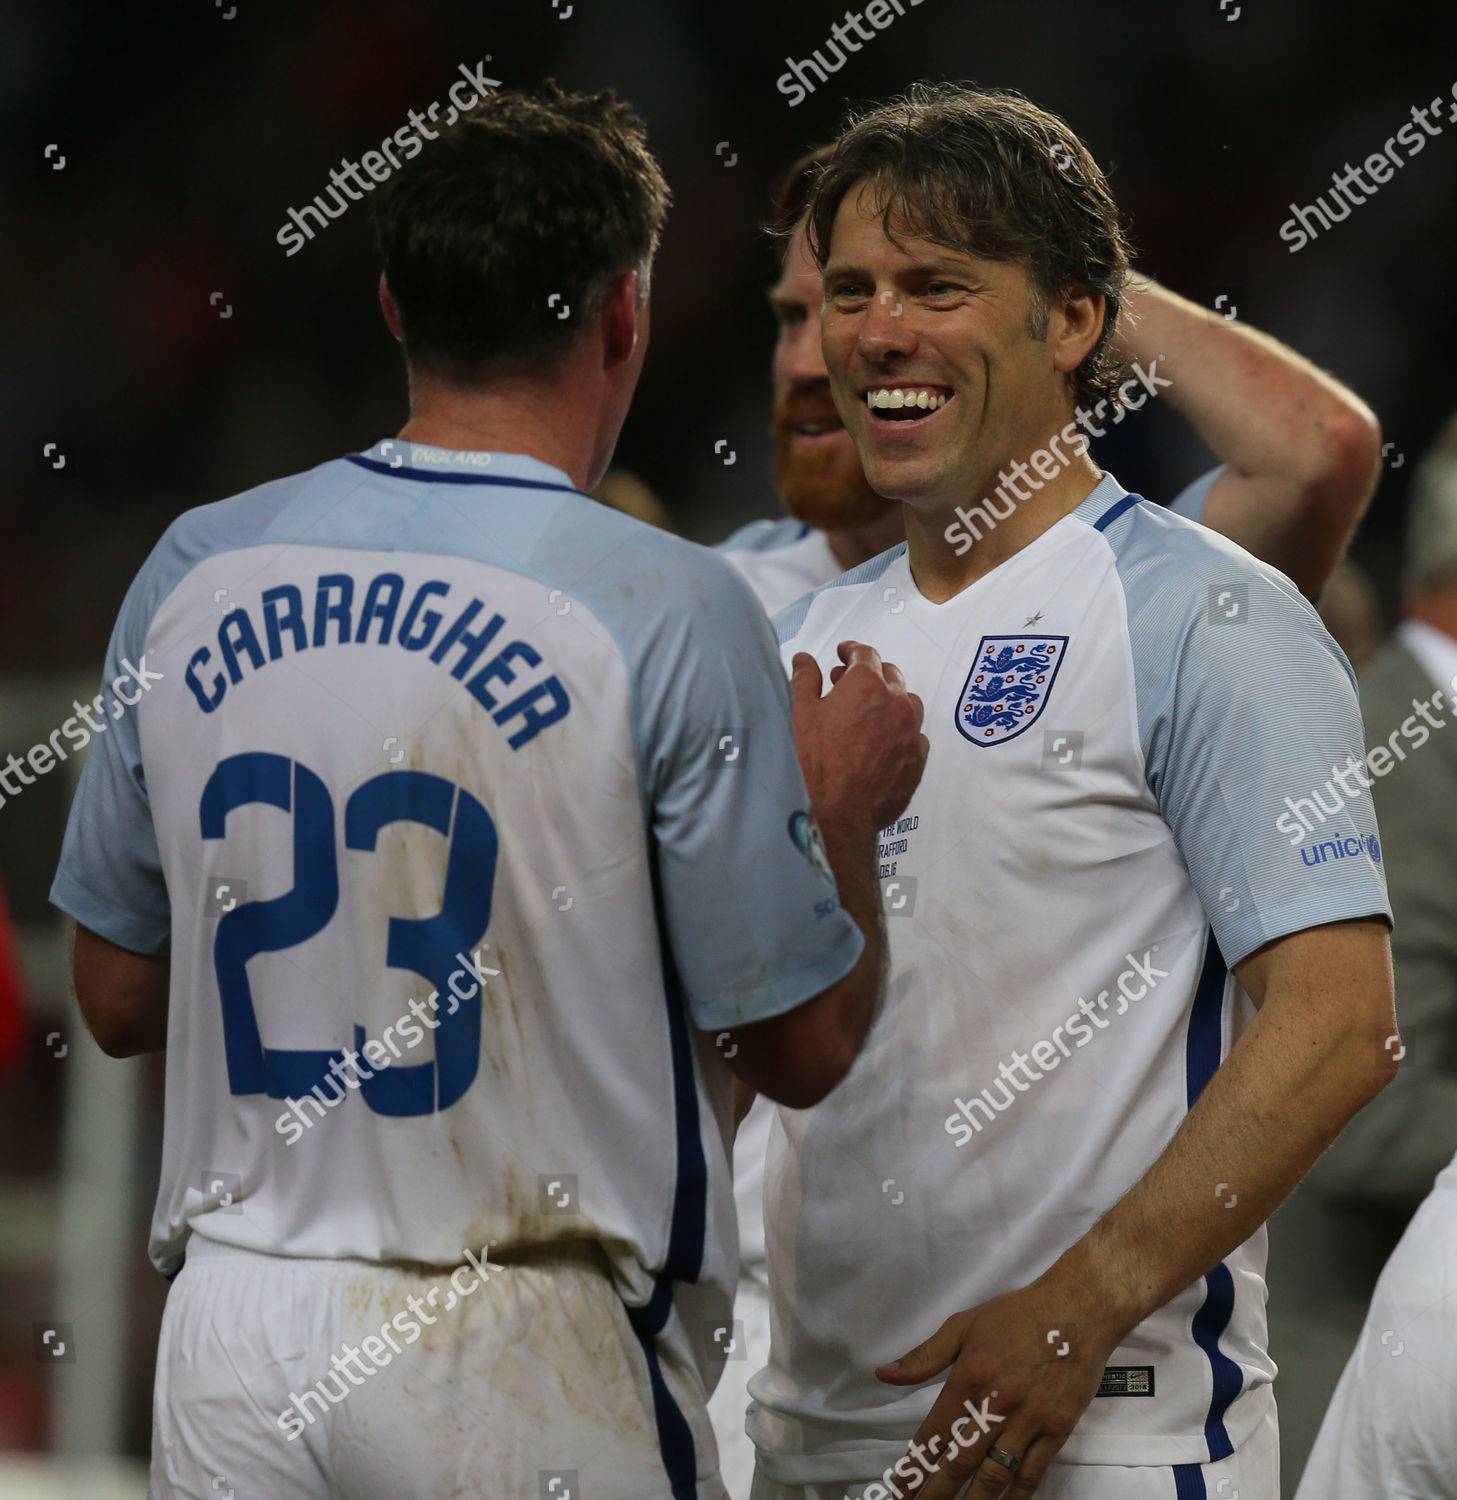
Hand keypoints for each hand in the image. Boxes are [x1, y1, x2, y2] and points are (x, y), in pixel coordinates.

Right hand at [791, 640, 926, 836]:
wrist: (844, 812)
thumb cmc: (818, 760)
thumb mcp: (802, 715)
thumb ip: (805, 679)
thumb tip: (805, 659)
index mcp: (868, 684)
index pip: (865, 653)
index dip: (851, 650)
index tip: (843, 654)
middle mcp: (897, 700)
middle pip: (890, 674)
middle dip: (870, 673)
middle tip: (848, 685)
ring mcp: (912, 729)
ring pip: (906, 702)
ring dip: (890, 700)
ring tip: (869, 713)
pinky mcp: (919, 756)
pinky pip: (914, 733)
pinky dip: (900, 729)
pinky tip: (883, 741)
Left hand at [876, 1275, 1124, 1495]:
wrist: (1077, 1310)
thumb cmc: (1016, 1315)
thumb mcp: (963, 1325)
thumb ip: (924, 1356)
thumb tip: (885, 1375)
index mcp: (968, 1378)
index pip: (934, 1434)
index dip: (914, 1466)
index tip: (899, 1489)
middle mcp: (995, 1405)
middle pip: (961, 1462)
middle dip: (936, 1492)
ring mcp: (1029, 1421)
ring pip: (996, 1476)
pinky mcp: (1057, 1431)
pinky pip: (1032, 1474)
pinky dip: (1015, 1497)